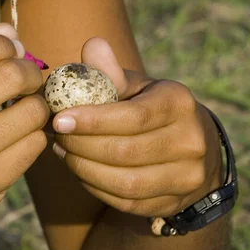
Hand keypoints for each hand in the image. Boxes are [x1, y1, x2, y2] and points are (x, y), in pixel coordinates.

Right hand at [0, 24, 49, 248]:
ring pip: (32, 112)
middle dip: (30, 73)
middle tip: (28, 81)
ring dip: (36, 108)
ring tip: (24, 112)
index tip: (11, 49)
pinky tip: (19, 140)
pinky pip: (34, 144)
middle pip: (11, 76)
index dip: (1, 43)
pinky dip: (34, 138)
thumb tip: (10, 32)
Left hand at [51, 38, 222, 218]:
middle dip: (82, 146)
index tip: (59, 120)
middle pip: (125, 152)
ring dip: (84, 169)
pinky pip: (125, 201)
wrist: (192, 149)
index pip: (133, 117)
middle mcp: (191, 142)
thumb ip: (111, 71)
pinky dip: (95, 186)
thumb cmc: (151, 110)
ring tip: (64, 153)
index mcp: (179, 103)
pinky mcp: (171, 203)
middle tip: (56, 136)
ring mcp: (185, 177)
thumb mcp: (137, 87)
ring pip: (125, 182)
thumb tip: (91, 46)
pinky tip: (80, 170)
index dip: (93, 121)